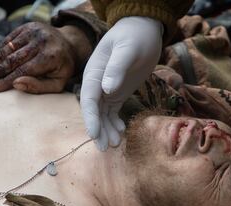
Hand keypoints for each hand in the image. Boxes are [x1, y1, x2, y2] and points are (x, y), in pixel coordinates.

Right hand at [0, 22, 81, 93]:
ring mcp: (32, 32)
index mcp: (50, 56)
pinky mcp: (26, 27)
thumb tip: (16, 84)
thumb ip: (39, 86)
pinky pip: (8, 42)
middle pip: (11, 60)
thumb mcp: (58, 83)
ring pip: (6, 50)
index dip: (5, 81)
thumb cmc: (64, 68)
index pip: (23, 71)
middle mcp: (40, 41)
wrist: (70, 45)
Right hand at [80, 17, 162, 149]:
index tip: (95, 135)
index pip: (88, 99)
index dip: (90, 118)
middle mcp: (97, 84)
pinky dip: (116, 123)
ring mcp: (107, 89)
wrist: (142, 31)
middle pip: (94, 111)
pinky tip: (121, 132)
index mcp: (94, 73)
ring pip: (103, 115)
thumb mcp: (127, 49)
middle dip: (98, 130)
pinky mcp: (118, 93)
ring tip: (116, 145)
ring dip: (108, 130)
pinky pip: (113, 112)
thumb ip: (116, 67)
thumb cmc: (134, 36)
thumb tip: (107, 89)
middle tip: (106, 148)